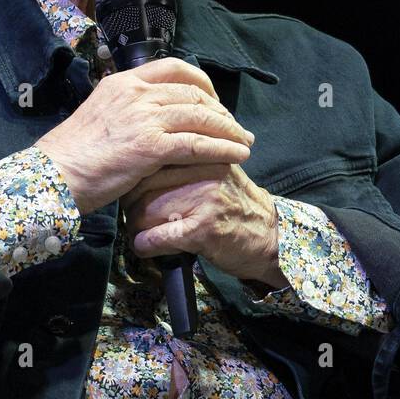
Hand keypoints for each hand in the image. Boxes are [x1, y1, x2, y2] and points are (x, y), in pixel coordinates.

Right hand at [35, 58, 254, 215]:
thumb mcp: (100, 114)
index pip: (174, 67)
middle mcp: (136, 93)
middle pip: (194, 92)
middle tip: (235, 126)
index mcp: (123, 81)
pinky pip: (197, 144)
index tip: (213, 99)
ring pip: (201, 116)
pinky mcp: (151, 147)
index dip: (202, 82)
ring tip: (244, 142)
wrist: (53, 175)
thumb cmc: (73, 153)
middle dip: (221, 110)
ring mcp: (144, 118)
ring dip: (229, 130)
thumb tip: (148, 116)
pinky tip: (236, 155)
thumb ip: (126, 109)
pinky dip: (222, 148)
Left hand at [120, 163, 287, 286]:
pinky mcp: (204, 230)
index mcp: (205, 152)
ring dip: (135, 227)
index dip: (136, 176)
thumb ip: (189, 159)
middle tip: (131, 215)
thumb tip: (145, 160)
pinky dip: (145, 244)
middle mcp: (205, 171)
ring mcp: (205, 200)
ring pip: (147, 210)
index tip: (132, 190)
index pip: (155, 157)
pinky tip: (144, 246)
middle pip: (146, 183)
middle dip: (131, 203)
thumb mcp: (217, 170)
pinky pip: (159, 236)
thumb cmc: (236, 205)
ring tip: (138, 233)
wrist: (269, 237)